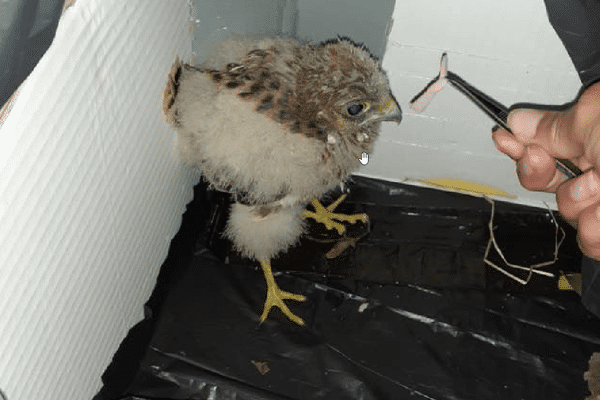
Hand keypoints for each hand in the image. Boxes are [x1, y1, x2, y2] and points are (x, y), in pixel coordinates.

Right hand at [492, 81, 599, 259]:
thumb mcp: (595, 119)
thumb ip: (552, 125)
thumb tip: (516, 120)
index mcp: (596, 133)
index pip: (543, 140)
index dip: (519, 141)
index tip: (502, 138)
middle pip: (545, 177)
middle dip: (546, 176)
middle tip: (571, 167)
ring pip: (566, 212)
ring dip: (581, 206)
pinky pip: (588, 241)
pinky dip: (596, 234)